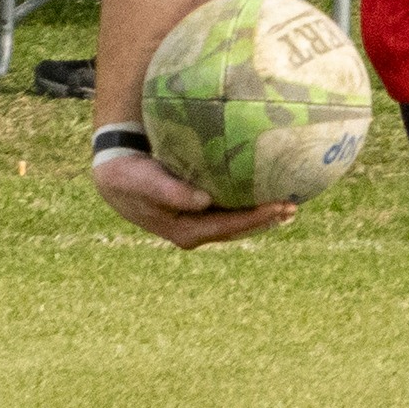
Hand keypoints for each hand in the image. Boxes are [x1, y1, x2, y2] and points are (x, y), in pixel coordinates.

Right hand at [93, 149, 296, 250]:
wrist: (115, 176)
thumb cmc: (128, 178)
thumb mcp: (145, 183)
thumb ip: (171, 192)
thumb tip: (203, 201)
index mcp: (186, 231)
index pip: (229, 227)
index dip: (256, 218)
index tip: (279, 205)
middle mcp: (196, 231)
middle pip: (239, 229)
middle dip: (267, 219)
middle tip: (293, 204)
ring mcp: (198, 223)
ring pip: (237, 222)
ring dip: (262, 214)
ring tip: (289, 202)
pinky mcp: (199, 210)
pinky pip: (230, 209)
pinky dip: (249, 202)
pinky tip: (266, 190)